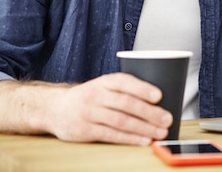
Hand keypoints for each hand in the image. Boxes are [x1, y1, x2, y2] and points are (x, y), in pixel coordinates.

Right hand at [45, 73, 172, 144]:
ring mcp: (88, 113)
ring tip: (160, 132)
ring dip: (144, 128)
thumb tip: (158, 102)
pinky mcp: (84, 130)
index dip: (142, 88)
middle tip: (167, 119)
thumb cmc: (89, 97)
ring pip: (121, 121)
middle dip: (149, 113)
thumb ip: (124, 91)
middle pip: (126, 104)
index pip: (124, 82)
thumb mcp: (102, 87)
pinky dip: (130, 139)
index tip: (159, 96)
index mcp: (103, 82)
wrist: (54, 108)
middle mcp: (95, 95)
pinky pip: (111, 135)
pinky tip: (143, 140)